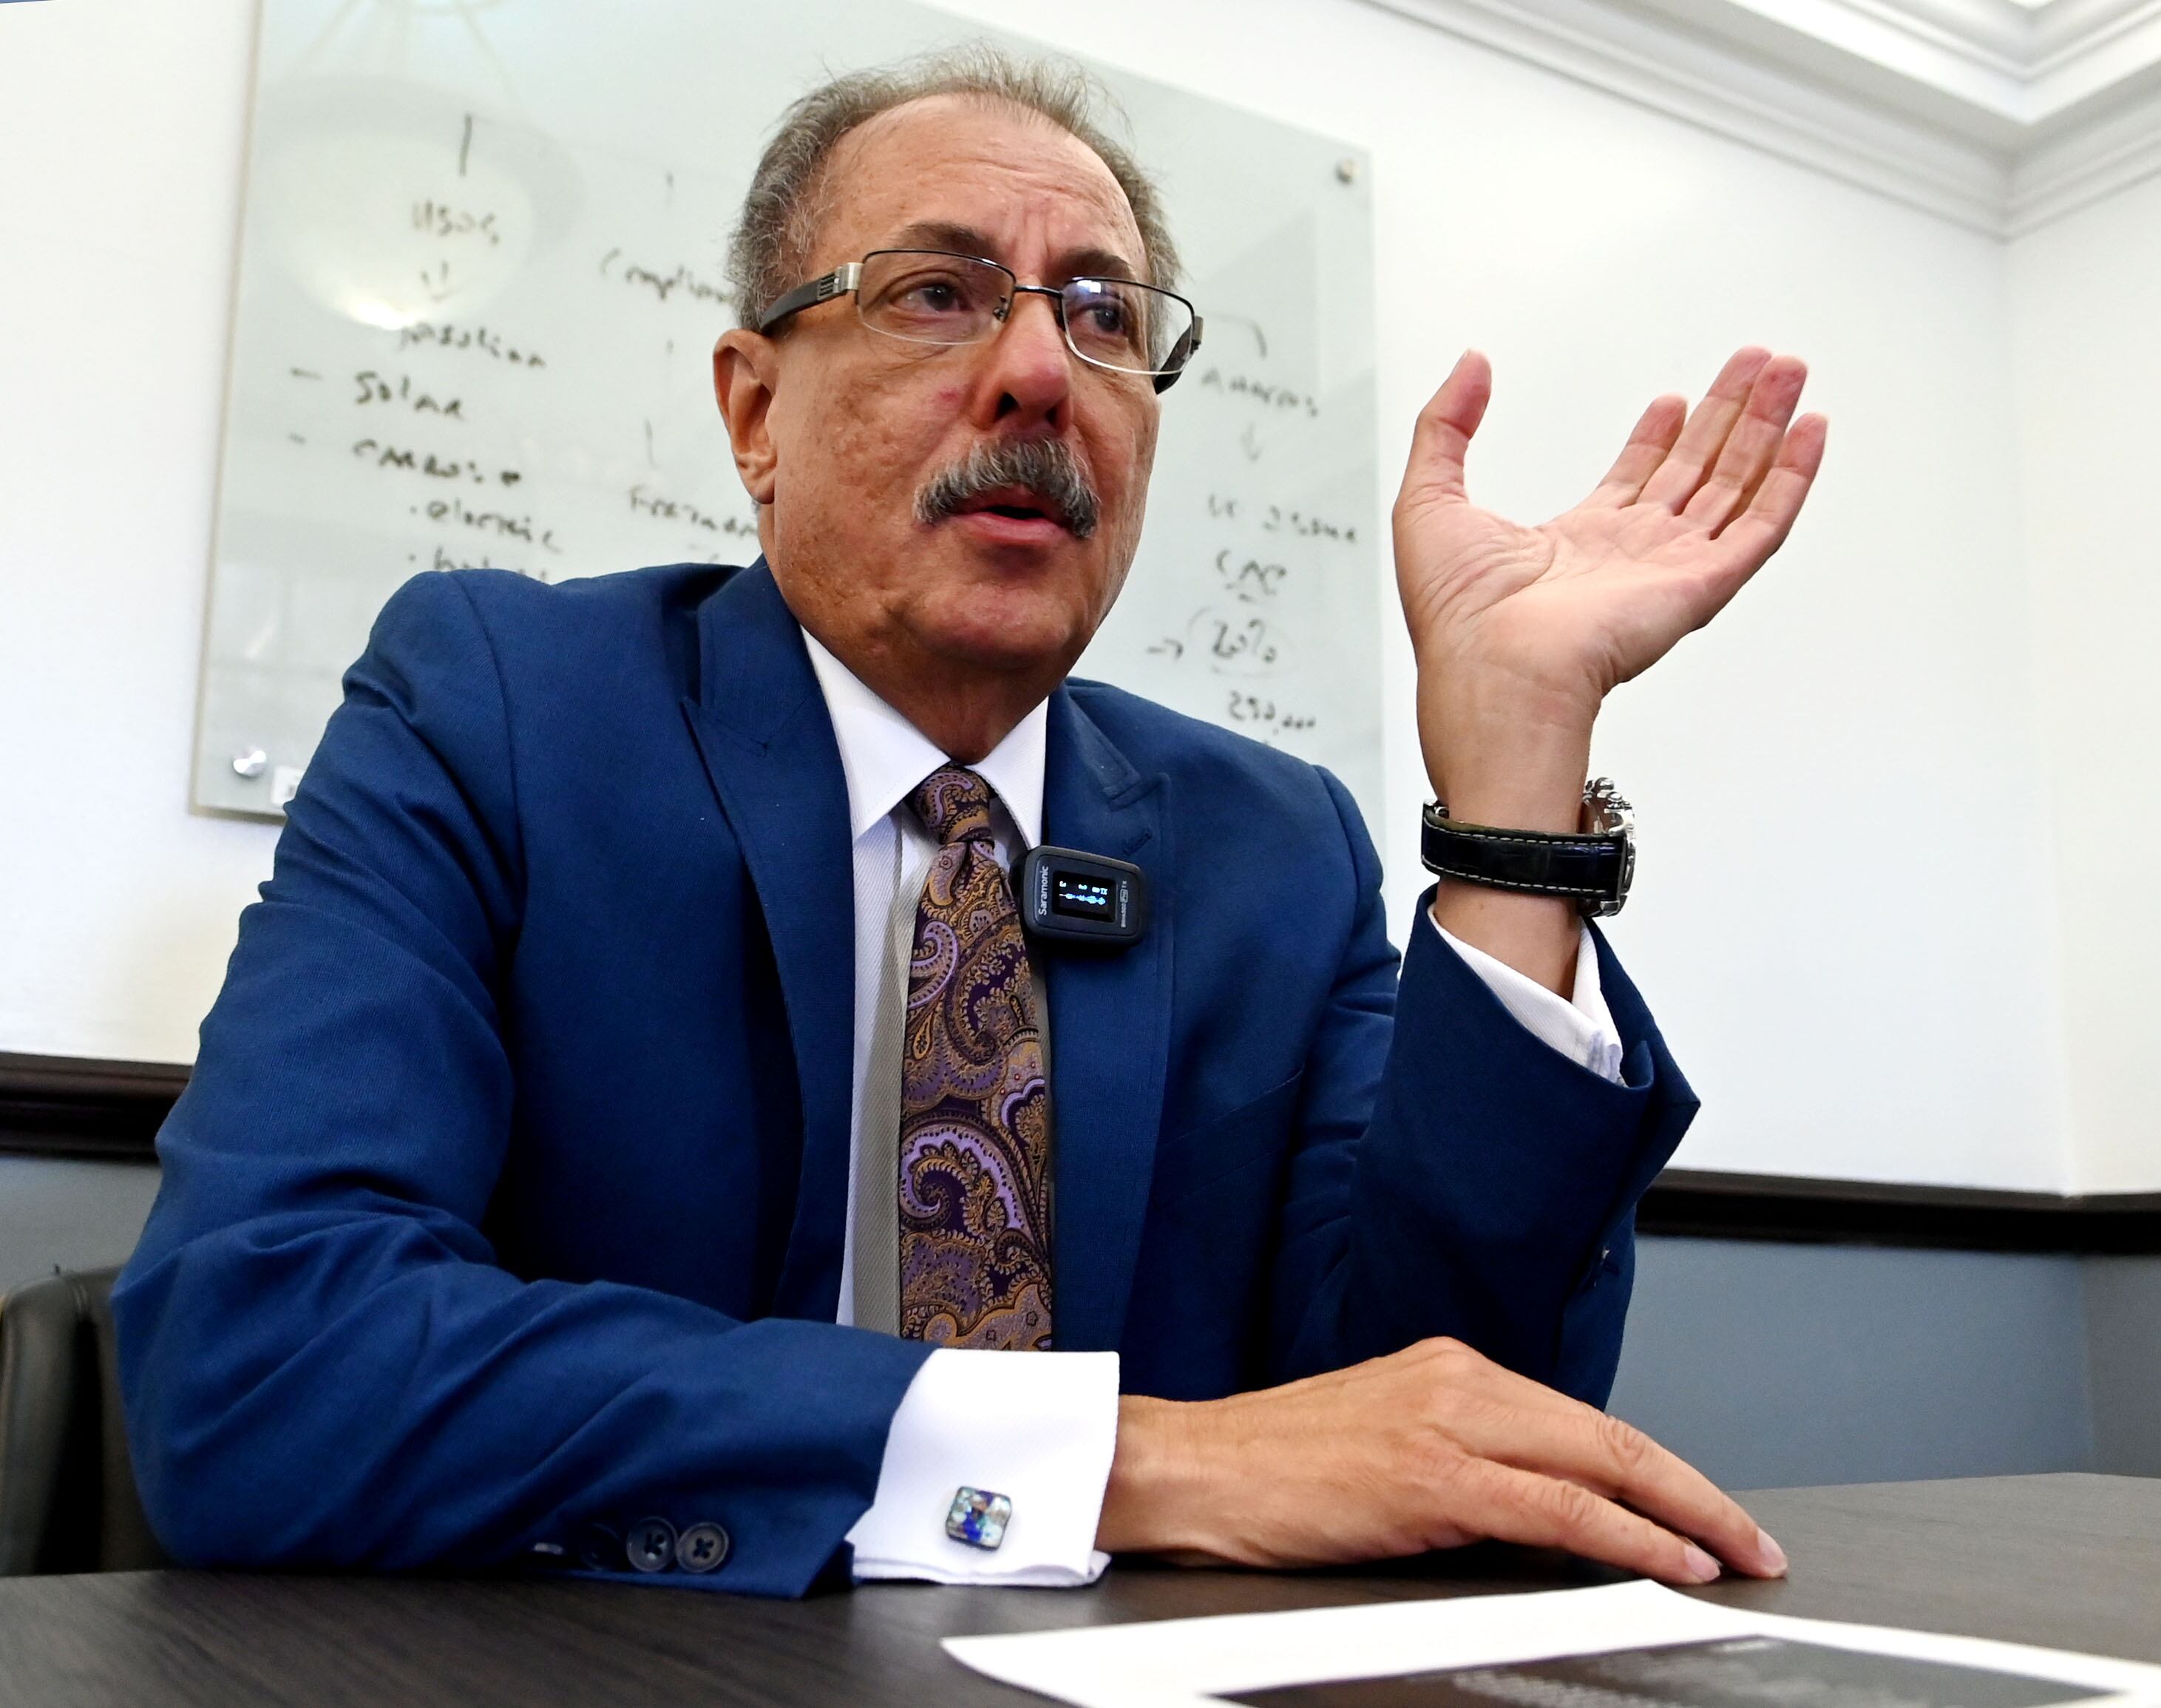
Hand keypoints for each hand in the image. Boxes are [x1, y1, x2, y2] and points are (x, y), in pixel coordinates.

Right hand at [1096, 1336, 1786, 1585]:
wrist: (1194, 1467)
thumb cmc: (1273, 1465)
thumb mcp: (1384, 1446)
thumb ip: (1464, 1465)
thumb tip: (1542, 1517)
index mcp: (1449, 1368)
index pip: (1583, 1419)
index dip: (1659, 1468)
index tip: (1709, 1510)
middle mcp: (1457, 1379)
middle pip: (1609, 1432)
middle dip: (1695, 1491)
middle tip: (1755, 1540)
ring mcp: (1445, 1421)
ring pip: (1598, 1460)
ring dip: (1683, 1514)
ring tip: (1734, 1556)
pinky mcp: (1429, 1475)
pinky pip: (1555, 1506)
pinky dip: (1626, 1533)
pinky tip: (1667, 1560)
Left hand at [1398, 347, 1826, 825]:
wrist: (1493, 668)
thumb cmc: (1457, 614)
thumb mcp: (1428, 496)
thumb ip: (1446, 424)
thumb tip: (1470, 366)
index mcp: (1574, 546)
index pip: (1632, 483)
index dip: (1656, 437)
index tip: (1673, 400)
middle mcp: (1628, 558)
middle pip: (1694, 471)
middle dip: (1728, 414)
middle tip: (1755, 363)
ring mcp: (1669, 570)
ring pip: (1734, 486)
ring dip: (1766, 428)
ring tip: (1787, 373)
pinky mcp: (1701, 584)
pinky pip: (1762, 525)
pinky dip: (1793, 476)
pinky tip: (1809, 431)